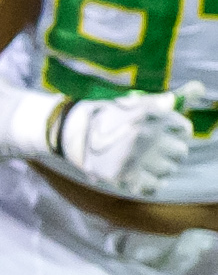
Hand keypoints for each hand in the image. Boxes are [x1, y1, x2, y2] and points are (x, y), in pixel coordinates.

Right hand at [57, 87, 194, 197]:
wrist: (74, 132)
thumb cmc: (111, 115)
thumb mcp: (139, 102)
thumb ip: (172, 97)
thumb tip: (200, 87)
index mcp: (150, 115)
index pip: (183, 130)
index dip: (176, 132)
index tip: (164, 132)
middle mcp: (144, 136)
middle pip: (180, 152)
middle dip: (171, 151)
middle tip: (155, 149)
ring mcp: (133, 157)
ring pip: (168, 169)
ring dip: (162, 167)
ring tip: (146, 161)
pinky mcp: (123, 176)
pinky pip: (153, 186)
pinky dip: (153, 184)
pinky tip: (144, 177)